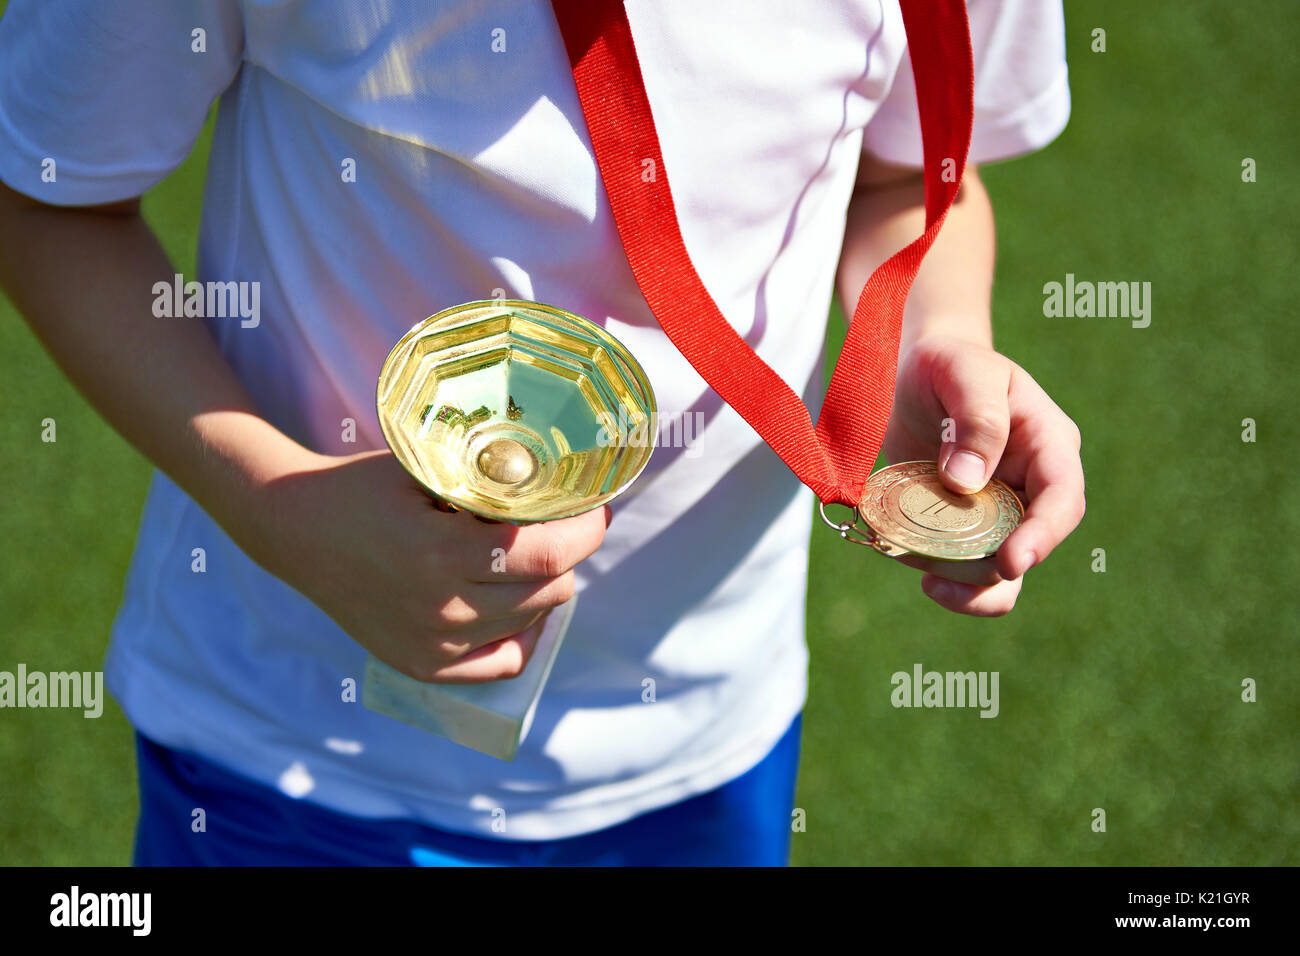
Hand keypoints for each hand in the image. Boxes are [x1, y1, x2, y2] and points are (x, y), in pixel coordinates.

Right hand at [238, 449, 608, 682]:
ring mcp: (433, 644)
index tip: (596, 508)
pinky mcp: (424, 665)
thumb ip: (489, 482)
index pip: (549, 554)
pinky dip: (522, 632)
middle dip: (569, 552)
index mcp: (442, 552)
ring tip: (529, 555)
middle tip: (563, 525)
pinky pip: (503, 661)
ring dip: (546, 586)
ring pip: (533, 621)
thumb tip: (561, 483)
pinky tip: (515, 601)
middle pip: (551, 589)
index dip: (586, 530)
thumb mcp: (428, 469)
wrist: (297, 530)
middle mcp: (441, 607)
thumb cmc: (366, 488)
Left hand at [881, 334, 1084, 615]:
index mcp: (1047, 446)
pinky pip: (965, 568)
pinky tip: (917, 569)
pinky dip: (944, 578)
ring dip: (967, 585)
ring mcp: (997, 512)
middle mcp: (1029, 486)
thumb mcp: (964, 371)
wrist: (913, 373)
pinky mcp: (963, 526)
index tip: (1013, 561)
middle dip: (991, 569)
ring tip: (928, 580)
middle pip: (1030, 546)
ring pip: (1001, 571)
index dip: (1043, 535)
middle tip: (941, 573)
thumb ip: (977, 419)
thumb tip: (967, 482)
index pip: (1062, 498)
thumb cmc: (947, 362)